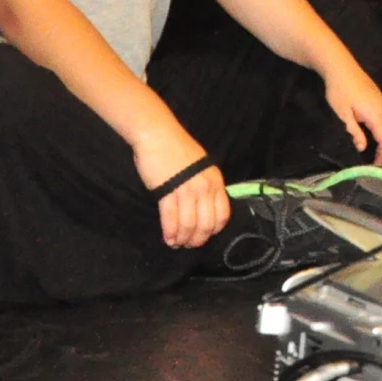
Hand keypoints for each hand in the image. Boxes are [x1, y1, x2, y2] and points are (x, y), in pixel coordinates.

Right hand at [134, 126, 228, 249]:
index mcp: (216, 181)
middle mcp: (204, 187)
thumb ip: (207, 186)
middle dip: (198, 239)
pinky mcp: (166, 191)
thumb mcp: (202, 168)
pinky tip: (168, 238)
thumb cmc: (179, 150)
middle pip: (206, 224)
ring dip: (182, 239)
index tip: (204, 236)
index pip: (222, 215)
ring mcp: (186, 189)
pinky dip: (170, 232)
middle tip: (189, 245)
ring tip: (176, 243)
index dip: (213, 231)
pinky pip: (171, 219)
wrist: (158, 135)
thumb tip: (205, 209)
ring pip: (188, 224)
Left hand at [321, 56, 381, 164]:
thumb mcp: (343, 114)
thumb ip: (355, 132)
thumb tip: (363, 148)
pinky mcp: (381, 99)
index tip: (375, 167)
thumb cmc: (339, 90)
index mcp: (377, 114)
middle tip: (374, 162)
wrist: (340, 66)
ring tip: (373, 151)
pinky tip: (373, 136)